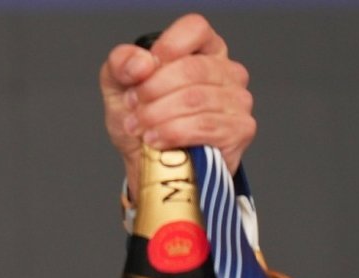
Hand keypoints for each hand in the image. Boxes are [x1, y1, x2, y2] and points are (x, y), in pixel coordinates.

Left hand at [100, 14, 255, 198]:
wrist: (150, 168)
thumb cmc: (142, 124)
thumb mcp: (119, 89)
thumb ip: (121, 64)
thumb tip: (140, 63)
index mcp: (203, 51)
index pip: (194, 29)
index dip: (165, 49)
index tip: (141, 74)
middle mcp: (227, 71)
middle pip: (190, 69)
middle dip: (152, 92)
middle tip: (133, 109)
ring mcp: (238, 100)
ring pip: (195, 99)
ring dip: (158, 116)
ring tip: (140, 128)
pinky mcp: (239, 129)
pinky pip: (206, 126)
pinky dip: (174, 134)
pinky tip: (156, 141)